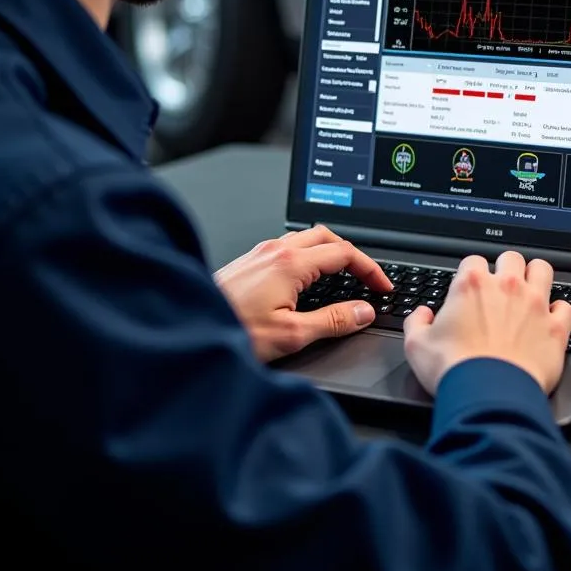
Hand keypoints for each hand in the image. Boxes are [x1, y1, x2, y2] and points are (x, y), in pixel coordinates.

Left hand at [214, 225, 392, 361]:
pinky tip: (305, 279)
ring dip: (329, 252)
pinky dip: (308, 256)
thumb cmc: (231, 331)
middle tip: (367, 277)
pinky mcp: (247, 262)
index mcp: (291, 263)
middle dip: (353, 254)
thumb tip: (363, 312)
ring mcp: (259, 253)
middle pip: (327, 237)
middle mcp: (275, 250)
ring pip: (306, 239)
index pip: (344, 253)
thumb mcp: (291, 334)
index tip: (382, 286)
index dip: (370, 269)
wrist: (188, 329)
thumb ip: (333, 321)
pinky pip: (287, 247)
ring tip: (342, 275)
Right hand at [403, 251, 570, 395]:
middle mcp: (506, 287)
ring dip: (535, 276)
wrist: (488, 396)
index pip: (473, 260)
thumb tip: (422, 315)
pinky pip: (566, 307)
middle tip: (501, 287)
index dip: (471, 273)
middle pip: (511, 257)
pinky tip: (551, 319)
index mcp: (471, 285)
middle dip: (505, 268)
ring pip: (542, 269)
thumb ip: (417, 322)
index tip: (470, 287)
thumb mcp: (416, 345)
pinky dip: (559, 311)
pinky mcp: (555, 327)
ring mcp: (534, 304)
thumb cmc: (455, 370)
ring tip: (530, 289)